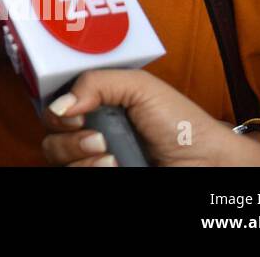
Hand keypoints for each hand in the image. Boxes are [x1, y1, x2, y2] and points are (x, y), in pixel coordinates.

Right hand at [40, 68, 259, 166]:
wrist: (209, 162)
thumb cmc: (181, 124)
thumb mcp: (140, 86)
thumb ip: (96, 82)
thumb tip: (60, 104)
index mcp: (94, 107)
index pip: (55, 108)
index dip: (54, 109)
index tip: (69, 111)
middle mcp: (89, 135)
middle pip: (50, 137)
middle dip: (67, 137)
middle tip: (97, 136)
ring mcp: (94, 161)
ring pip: (57, 160)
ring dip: (79, 157)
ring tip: (111, 156)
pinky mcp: (102, 177)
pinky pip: (73, 176)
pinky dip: (88, 171)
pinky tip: (114, 166)